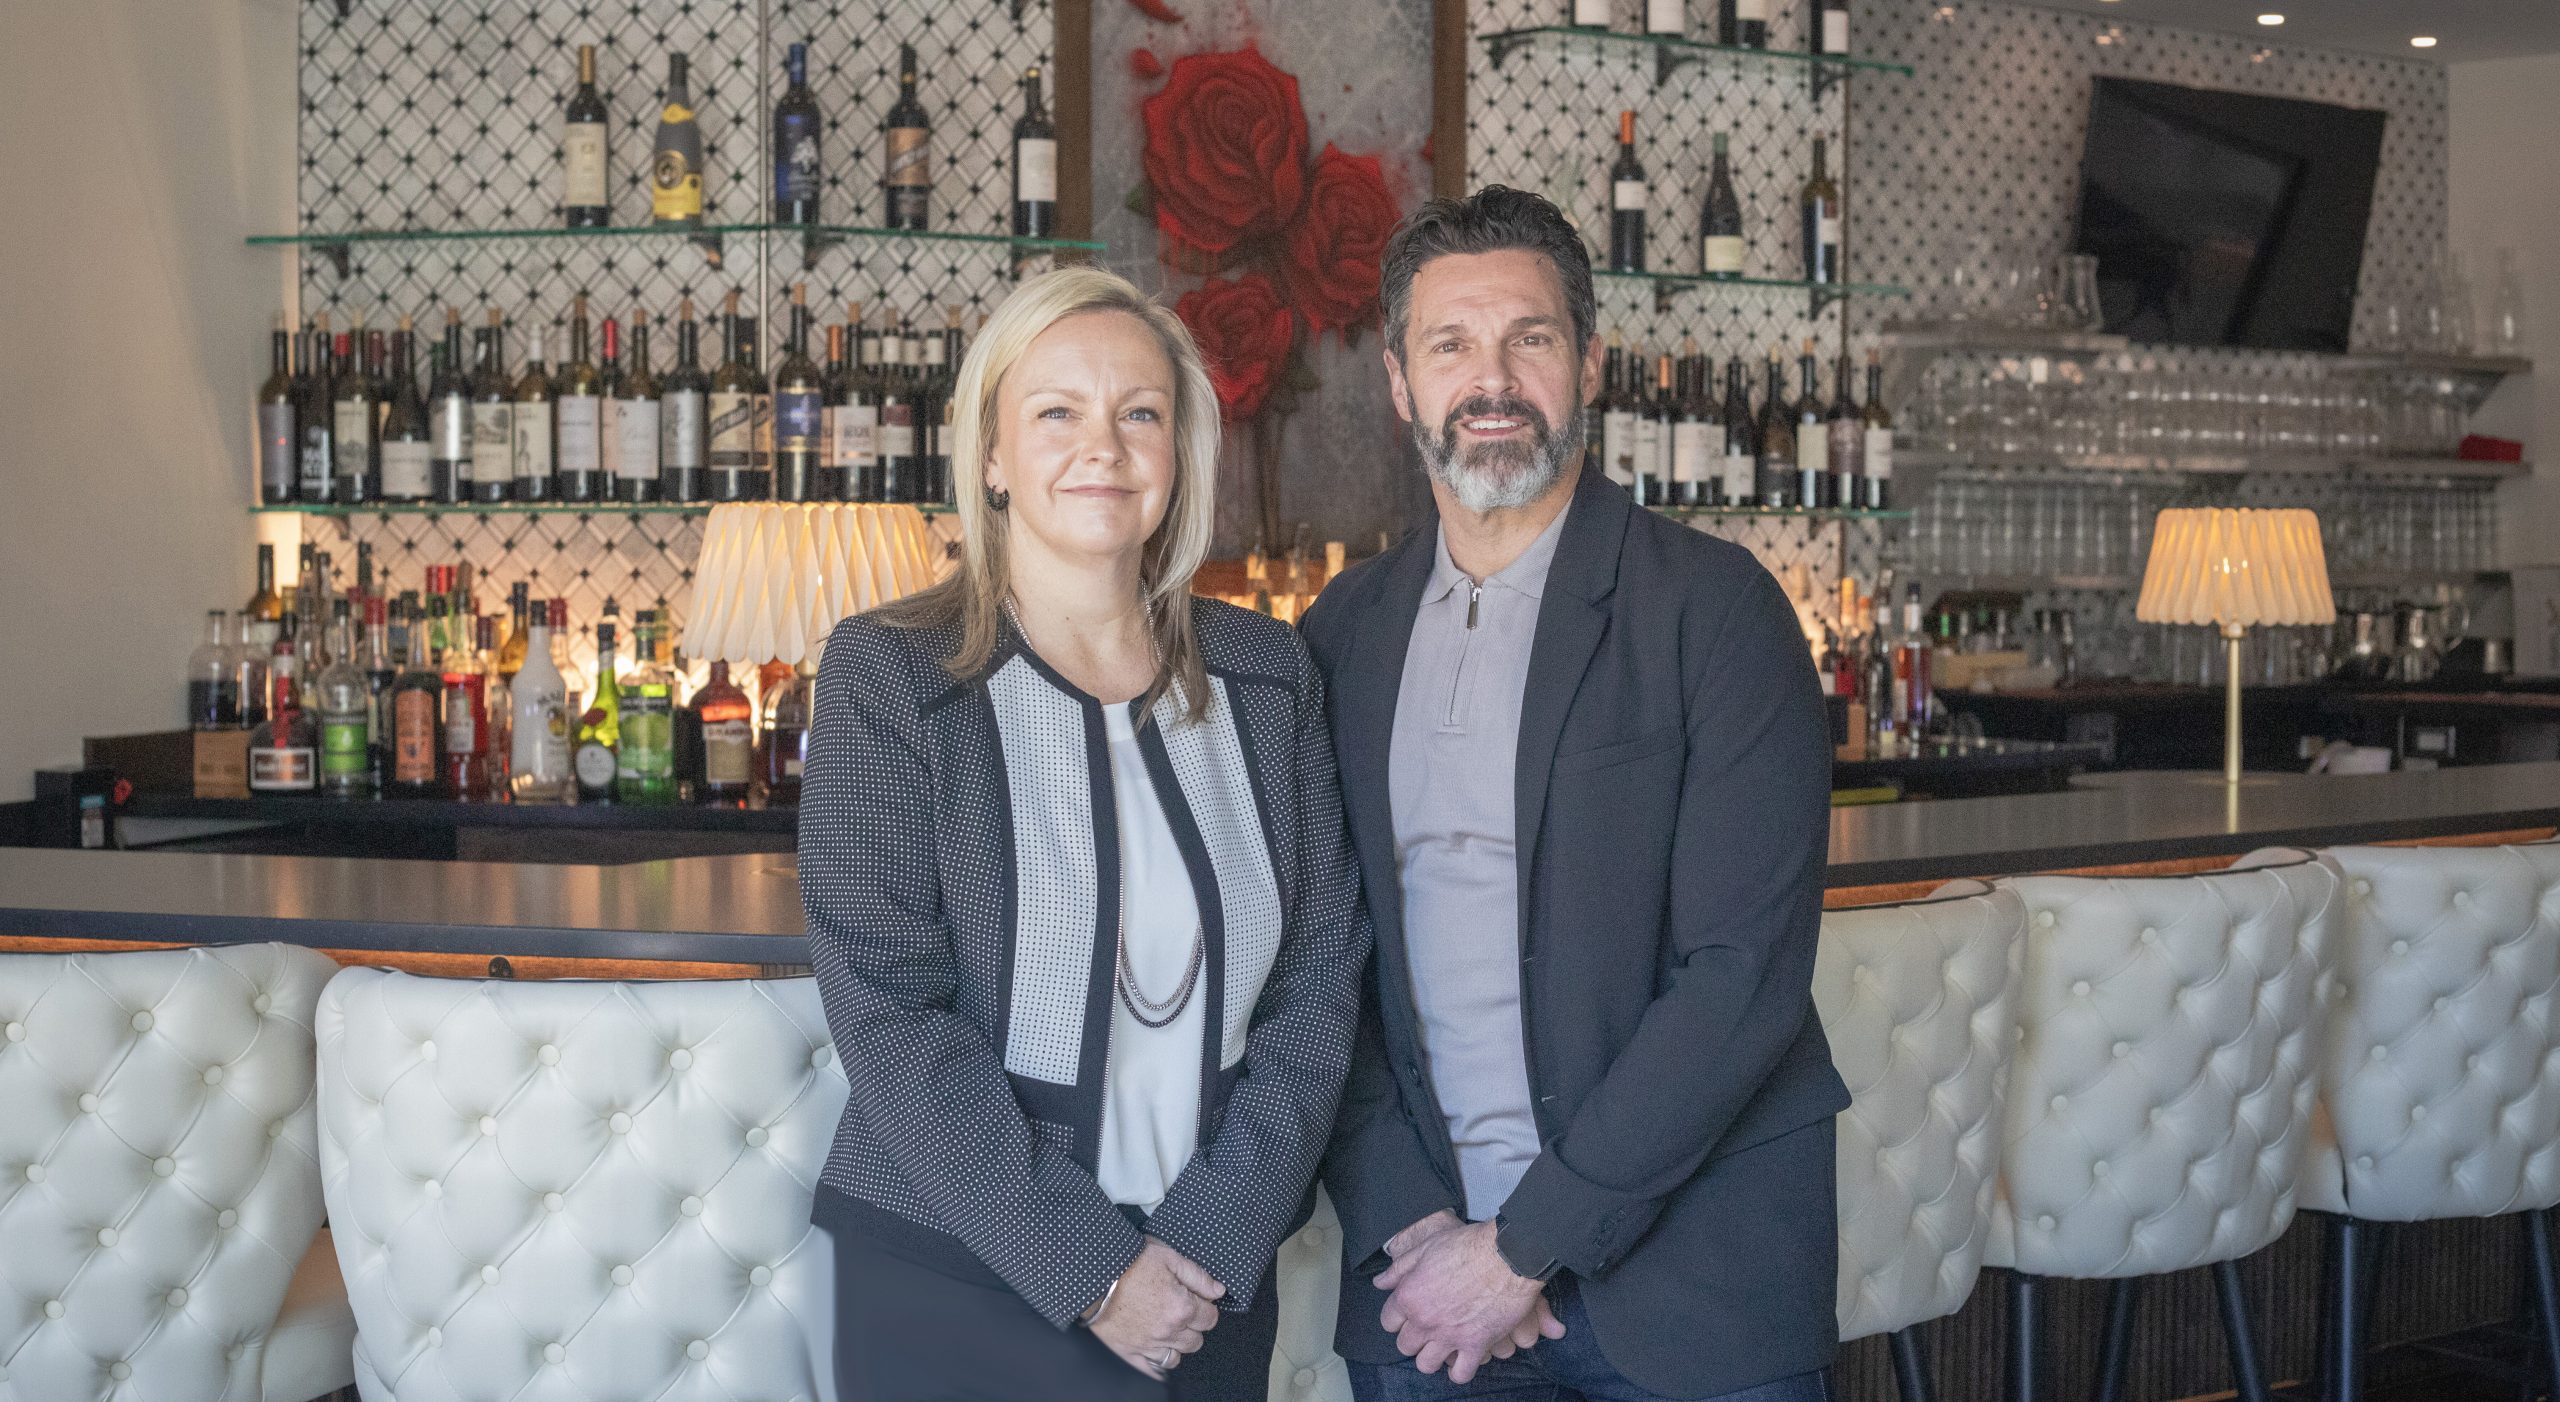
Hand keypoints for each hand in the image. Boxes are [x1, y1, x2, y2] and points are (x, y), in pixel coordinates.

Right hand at [1089, 1237, 1224, 1380]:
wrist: (1094, 1273)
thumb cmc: (1130, 1262)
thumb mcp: (1169, 1258)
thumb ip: (1198, 1277)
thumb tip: (1219, 1291)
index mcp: (1181, 1308)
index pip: (1210, 1318)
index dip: (1206, 1307)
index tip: (1197, 1300)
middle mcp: (1168, 1331)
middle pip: (1196, 1341)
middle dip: (1193, 1326)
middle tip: (1181, 1311)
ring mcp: (1148, 1345)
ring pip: (1176, 1357)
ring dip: (1176, 1345)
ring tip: (1167, 1329)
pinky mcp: (1129, 1352)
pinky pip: (1151, 1369)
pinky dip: (1157, 1363)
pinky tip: (1156, 1351)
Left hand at [1375, 1219, 1564, 1382]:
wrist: (1506, 1255)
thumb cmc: (1467, 1246)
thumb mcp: (1426, 1247)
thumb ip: (1400, 1268)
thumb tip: (1380, 1282)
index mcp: (1409, 1296)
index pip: (1388, 1321)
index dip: (1397, 1318)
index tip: (1408, 1314)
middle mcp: (1425, 1320)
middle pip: (1405, 1346)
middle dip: (1413, 1338)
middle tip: (1426, 1329)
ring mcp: (1449, 1336)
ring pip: (1426, 1364)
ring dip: (1431, 1357)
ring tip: (1441, 1347)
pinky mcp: (1475, 1345)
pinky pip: (1460, 1374)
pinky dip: (1459, 1372)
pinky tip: (1461, 1360)